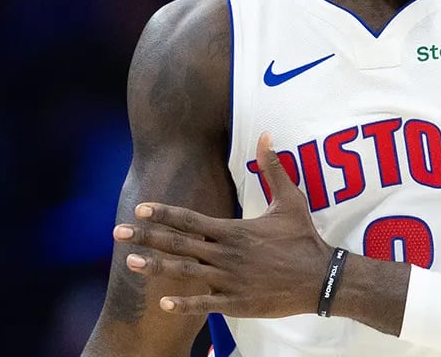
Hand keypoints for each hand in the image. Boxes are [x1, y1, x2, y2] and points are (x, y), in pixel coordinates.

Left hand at [113, 132, 333, 317]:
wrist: (322, 278)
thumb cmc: (303, 238)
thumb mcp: (290, 200)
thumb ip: (273, 168)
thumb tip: (266, 135)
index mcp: (233, 230)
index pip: (191, 219)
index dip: (164, 213)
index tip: (140, 208)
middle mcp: (226, 254)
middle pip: (179, 243)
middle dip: (147, 237)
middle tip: (118, 232)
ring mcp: (229, 280)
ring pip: (185, 272)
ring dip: (156, 267)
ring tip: (130, 262)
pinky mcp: (236, 303)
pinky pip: (204, 304)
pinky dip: (182, 304)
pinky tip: (162, 302)